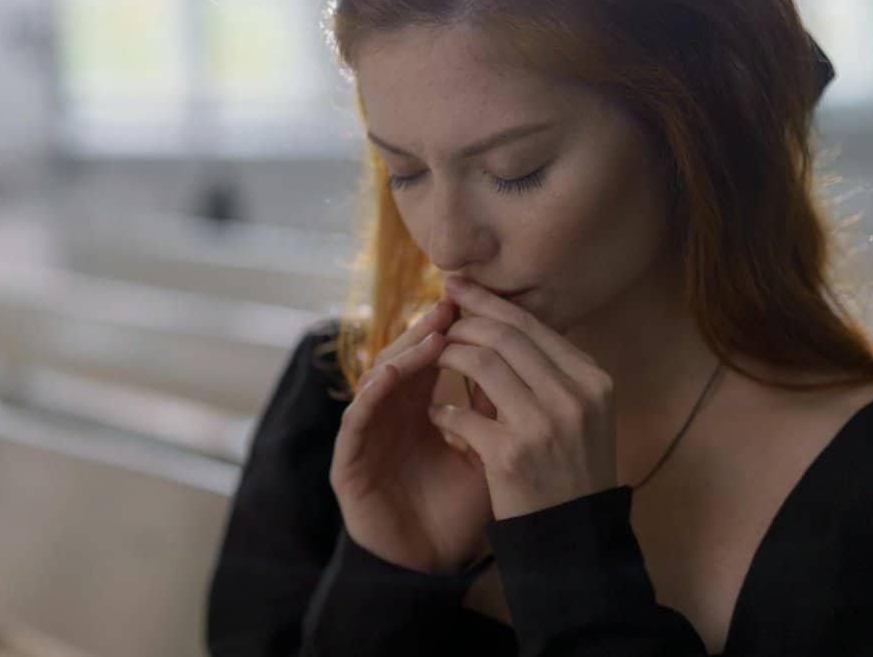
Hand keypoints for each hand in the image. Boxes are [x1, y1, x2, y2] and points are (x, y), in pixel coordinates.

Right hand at [329, 299, 493, 573]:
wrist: (430, 566)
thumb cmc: (459, 512)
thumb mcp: (487, 454)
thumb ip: (494, 413)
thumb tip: (524, 364)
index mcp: (419, 409)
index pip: (432, 358)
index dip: (451, 332)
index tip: (478, 307)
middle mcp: (389, 415)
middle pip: (403, 359)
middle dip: (426, 331)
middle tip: (452, 306)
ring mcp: (367, 435)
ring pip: (377, 379)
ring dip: (402, 354)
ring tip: (432, 335)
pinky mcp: (348, 460)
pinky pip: (355, 418)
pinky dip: (372, 392)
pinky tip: (392, 375)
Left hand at [429, 275, 618, 519]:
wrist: (575, 539)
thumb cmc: (571, 471)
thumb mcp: (582, 414)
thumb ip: (554, 371)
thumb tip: (509, 319)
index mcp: (593, 380)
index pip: (532, 325)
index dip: (488, 303)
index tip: (457, 288)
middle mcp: (573, 396)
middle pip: (504, 334)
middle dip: (462, 321)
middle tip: (434, 320)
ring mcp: (544, 425)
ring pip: (480, 362)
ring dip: (446, 357)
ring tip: (430, 361)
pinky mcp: (511, 455)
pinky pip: (461, 415)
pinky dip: (443, 413)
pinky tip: (437, 416)